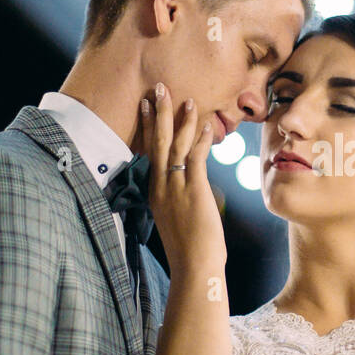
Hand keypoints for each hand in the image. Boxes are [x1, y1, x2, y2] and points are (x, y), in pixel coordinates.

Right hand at [139, 83, 223, 272]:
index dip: (149, 127)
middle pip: (158, 142)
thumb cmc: (189, 251)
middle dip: (158, 113)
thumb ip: (178, 203)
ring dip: (182, 120)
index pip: (150, 151)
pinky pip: (196, 158)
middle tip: (158, 88)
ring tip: (186, 99)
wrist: (193, 267)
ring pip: (176, 145)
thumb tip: (187, 196)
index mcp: (155, 192)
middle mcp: (161, 185)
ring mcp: (176, 187)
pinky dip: (201, 140)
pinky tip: (207, 125)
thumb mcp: (177, 221)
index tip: (147, 106)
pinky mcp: (193, 189)